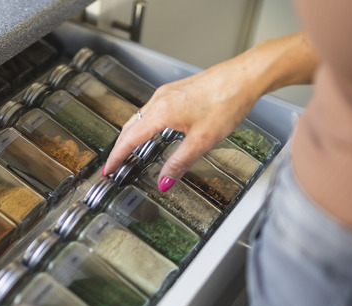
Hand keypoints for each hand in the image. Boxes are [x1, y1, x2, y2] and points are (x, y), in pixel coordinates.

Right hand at [104, 32, 315, 191]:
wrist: (244, 77)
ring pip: (139, 117)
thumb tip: (164, 182)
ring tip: (128, 152)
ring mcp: (167, 93)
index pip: (129, 139)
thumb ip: (179, 163)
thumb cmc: (227, 101)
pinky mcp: (176, 91)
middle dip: (119, 147)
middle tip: (114, 165)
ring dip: (131, 135)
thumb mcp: (202, 140)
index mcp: (161, 112)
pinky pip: (151, 110)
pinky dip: (143, 125)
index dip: (116, 157)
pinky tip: (151, 132)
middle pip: (130, 127)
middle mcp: (160, 100)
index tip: (108, 169)